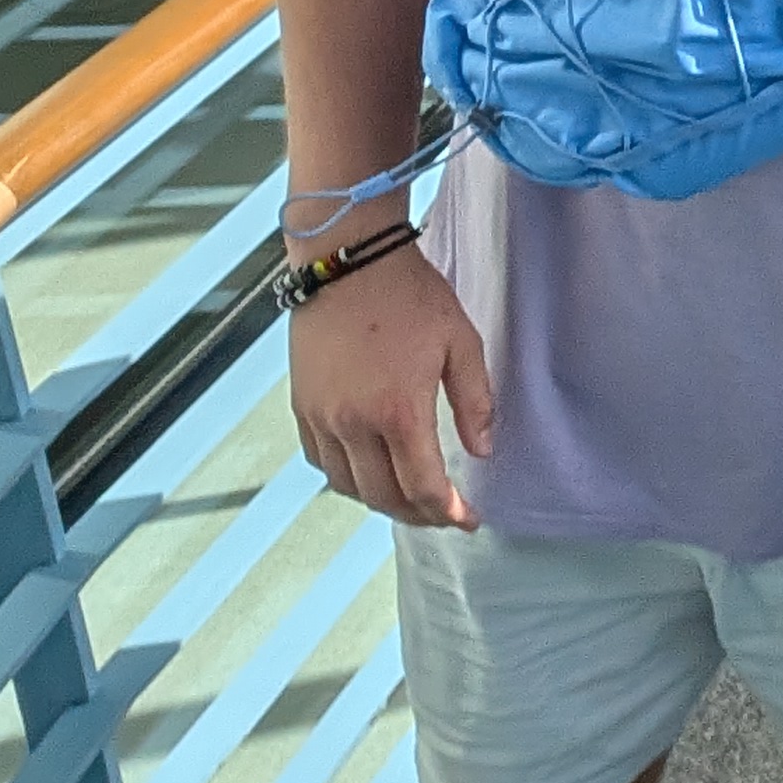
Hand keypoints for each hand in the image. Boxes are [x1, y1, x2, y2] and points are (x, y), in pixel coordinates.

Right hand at [289, 243, 495, 528]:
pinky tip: (370, 471)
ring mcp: (321, 418)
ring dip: (381, 500)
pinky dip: (347, 478)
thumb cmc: (411, 297)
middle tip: (445, 513)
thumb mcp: (460, 343)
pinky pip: (321, 462)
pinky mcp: (301, 407)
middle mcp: (353, 424)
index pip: (423, 487)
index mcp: (398, 412)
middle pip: (383, 497)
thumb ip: (475, 402)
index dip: (448, 513)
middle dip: (418, 514)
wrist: (348, 263)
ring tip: (411, 497)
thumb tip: (481, 451)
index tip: (468, 520)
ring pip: (349, 487)